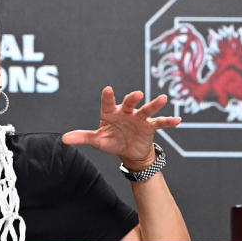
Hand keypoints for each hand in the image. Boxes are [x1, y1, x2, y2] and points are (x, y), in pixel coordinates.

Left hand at [62, 86, 179, 170]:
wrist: (129, 151)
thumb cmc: (111, 140)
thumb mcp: (97, 140)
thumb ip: (82, 137)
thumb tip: (63, 139)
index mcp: (111, 113)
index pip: (108, 103)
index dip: (108, 97)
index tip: (107, 89)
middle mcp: (126, 112)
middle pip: (129, 103)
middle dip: (132, 98)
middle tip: (137, 93)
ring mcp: (139, 118)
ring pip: (147, 109)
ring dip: (154, 104)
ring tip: (163, 98)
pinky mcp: (150, 126)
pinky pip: (160, 123)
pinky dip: (168, 121)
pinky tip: (178, 120)